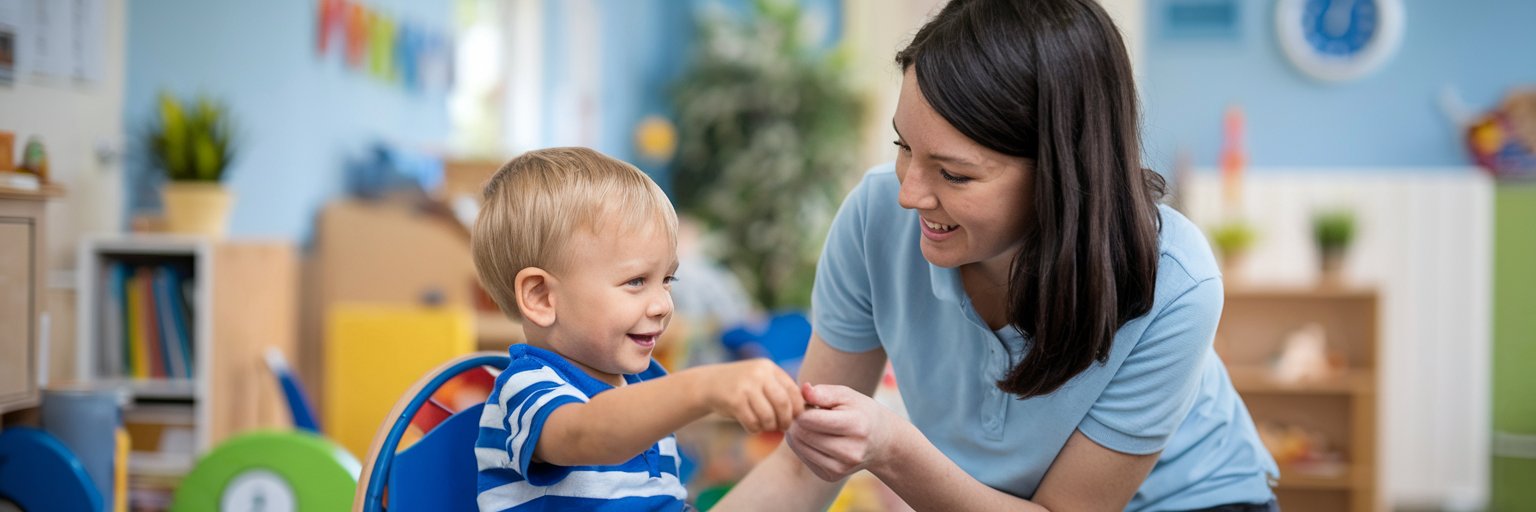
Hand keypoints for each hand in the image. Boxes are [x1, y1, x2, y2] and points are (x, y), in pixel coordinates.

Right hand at [696, 359, 804, 432]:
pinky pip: (752, 422)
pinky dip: (755, 429)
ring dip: (769, 427)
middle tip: (783, 427)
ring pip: (768, 416)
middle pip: (783, 404)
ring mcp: (746, 386)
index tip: (795, 418)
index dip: (798, 408)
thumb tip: (805, 411)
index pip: (793, 390)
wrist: (708, 384)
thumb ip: (779, 390)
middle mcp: (759, 374)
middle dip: (786, 420)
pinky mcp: (734, 400)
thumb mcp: (761, 380)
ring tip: (766, 426)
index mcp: (769, 368)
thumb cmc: (741, 387)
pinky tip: (752, 426)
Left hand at [787, 383, 902, 481]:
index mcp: (856, 426)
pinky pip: (803, 458)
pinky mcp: (832, 476)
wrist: (880, 441)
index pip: (810, 419)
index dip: (801, 408)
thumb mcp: (847, 396)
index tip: (806, 403)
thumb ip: (824, 392)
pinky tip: (815, 437)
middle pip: (803, 434)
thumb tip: (803, 390)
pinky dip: (802, 446)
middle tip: (805, 412)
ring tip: (810, 424)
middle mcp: (851, 451)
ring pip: (800, 447)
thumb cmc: (860, 412)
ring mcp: (841, 468)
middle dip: (797, 421)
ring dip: (797, 433)